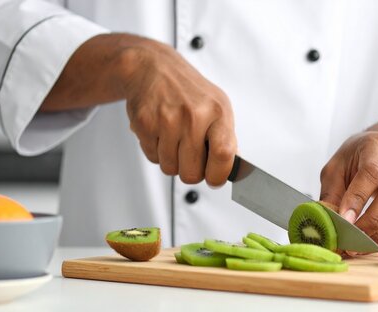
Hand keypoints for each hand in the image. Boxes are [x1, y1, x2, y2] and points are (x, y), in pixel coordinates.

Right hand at [41, 34, 236, 185]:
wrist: (152, 67)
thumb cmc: (188, 90)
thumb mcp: (218, 106)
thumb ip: (226, 137)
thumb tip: (232, 167)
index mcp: (218, 112)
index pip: (223, 155)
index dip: (218, 175)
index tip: (215, 178)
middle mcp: (194, 115)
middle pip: (192, 172)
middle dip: (191, 171)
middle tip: (190, 157)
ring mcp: (167, 120)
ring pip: (170, 168)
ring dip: (172, 161)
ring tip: (174, 139)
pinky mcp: (145, 124)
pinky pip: (152, 158)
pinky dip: (156, 151)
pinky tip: (160, 133)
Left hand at [320, 130, 377, 245]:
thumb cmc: (358, 160)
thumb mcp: (336, 167)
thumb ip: (331, 192)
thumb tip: (326, 221)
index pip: (372, 172)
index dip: (358, 198)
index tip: (344, 219)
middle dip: (373, 220)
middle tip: (352, 238)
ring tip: (359, 245)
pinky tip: (373, 243)